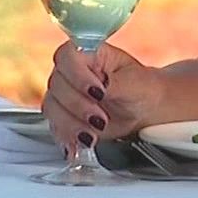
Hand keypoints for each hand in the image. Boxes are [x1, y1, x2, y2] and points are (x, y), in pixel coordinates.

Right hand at [42, 40, 163, 149]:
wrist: (145, 112)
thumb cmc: (142, 88)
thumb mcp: (135, 84)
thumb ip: (115, 84)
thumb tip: (101, 89)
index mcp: (89, 53)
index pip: (69, 56)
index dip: (78, 75)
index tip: (98, 92)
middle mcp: (71, 71)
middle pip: (57, 84)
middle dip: (78, 106)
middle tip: (100, 119)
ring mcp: (65, 93)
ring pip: (52, 107)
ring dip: (71, 124)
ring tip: (93, 134)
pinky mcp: (64, 116)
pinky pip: (55, 126)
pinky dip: (67, 137)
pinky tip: (81, 144)